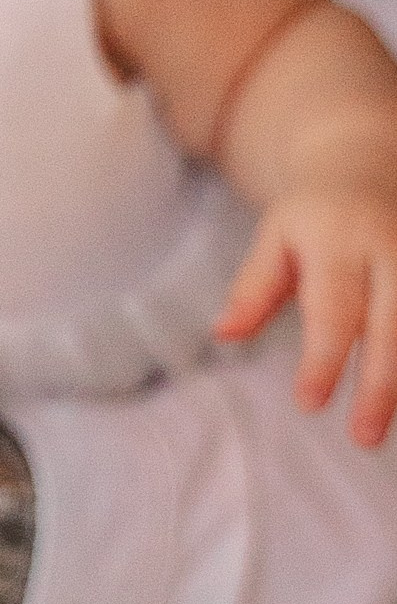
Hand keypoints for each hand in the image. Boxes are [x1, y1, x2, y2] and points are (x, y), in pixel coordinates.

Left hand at [216, 188, 396, 446]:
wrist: (367, 164)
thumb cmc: (312, 219)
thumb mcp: (274, 240)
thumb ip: (253, 289)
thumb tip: (223, 334)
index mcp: (340, 240)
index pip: (332, 309)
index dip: (322, 359)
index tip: (309, 405)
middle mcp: (390, 249)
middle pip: (390, 326)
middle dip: (379, 385)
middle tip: (363, 438)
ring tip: (394, 433)